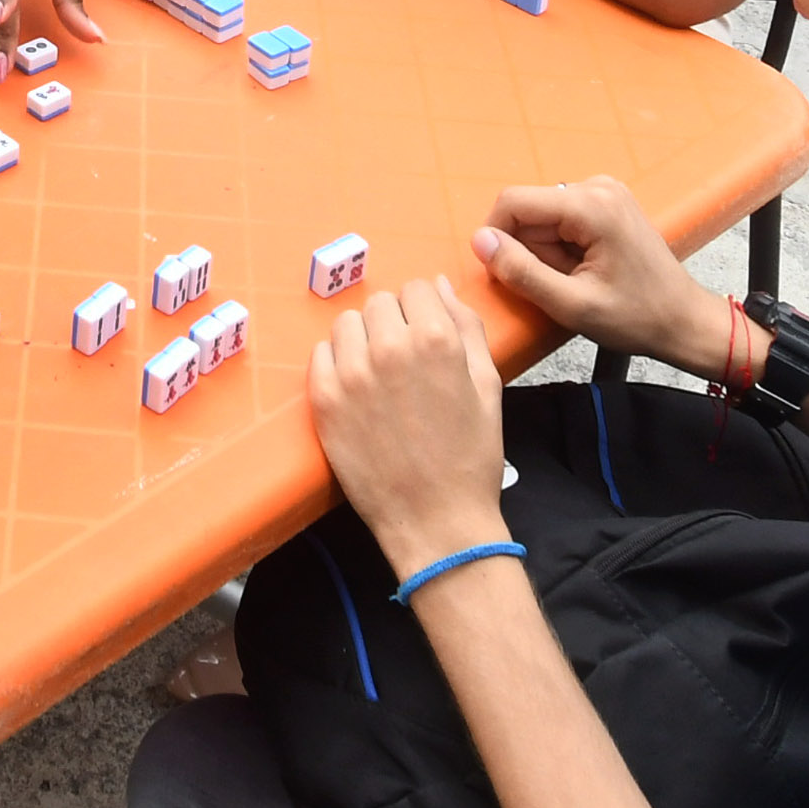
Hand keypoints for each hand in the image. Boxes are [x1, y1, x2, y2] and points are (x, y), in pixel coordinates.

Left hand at [310, 278, 516, 573]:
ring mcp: (351, 374)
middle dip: (393, 322)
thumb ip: (467, 328)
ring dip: (362, 339)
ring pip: (346, 324)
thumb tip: (442, 288)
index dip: (424, 310)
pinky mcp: (324, 400)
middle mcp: (389, 348)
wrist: (437, 519)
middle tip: (404, 360)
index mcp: (436, 340)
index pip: (417, 288)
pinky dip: (337, 364)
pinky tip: (357, 390)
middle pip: (379, 303)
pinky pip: (321, 355)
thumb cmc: (471, 456)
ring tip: (378, 374)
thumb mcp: (487, 386)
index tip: (425, 334)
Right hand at [470, 178, 725, 375]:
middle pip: (529, 210)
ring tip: (577, 279)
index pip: (513, 202)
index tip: (508, 275)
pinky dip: (561, 246)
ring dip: (546, 251)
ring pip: (543, 216)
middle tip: (561, 285)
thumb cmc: (636, 318)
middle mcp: (598, 186)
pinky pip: (561, 217)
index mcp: (591, 206)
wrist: (683, 320)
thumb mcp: (571, 305)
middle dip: (530, 250)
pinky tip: (585, 269)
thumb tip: (480, 241)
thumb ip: (521, 272)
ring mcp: (605, 191)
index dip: (496, 238)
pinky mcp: (608, 202)